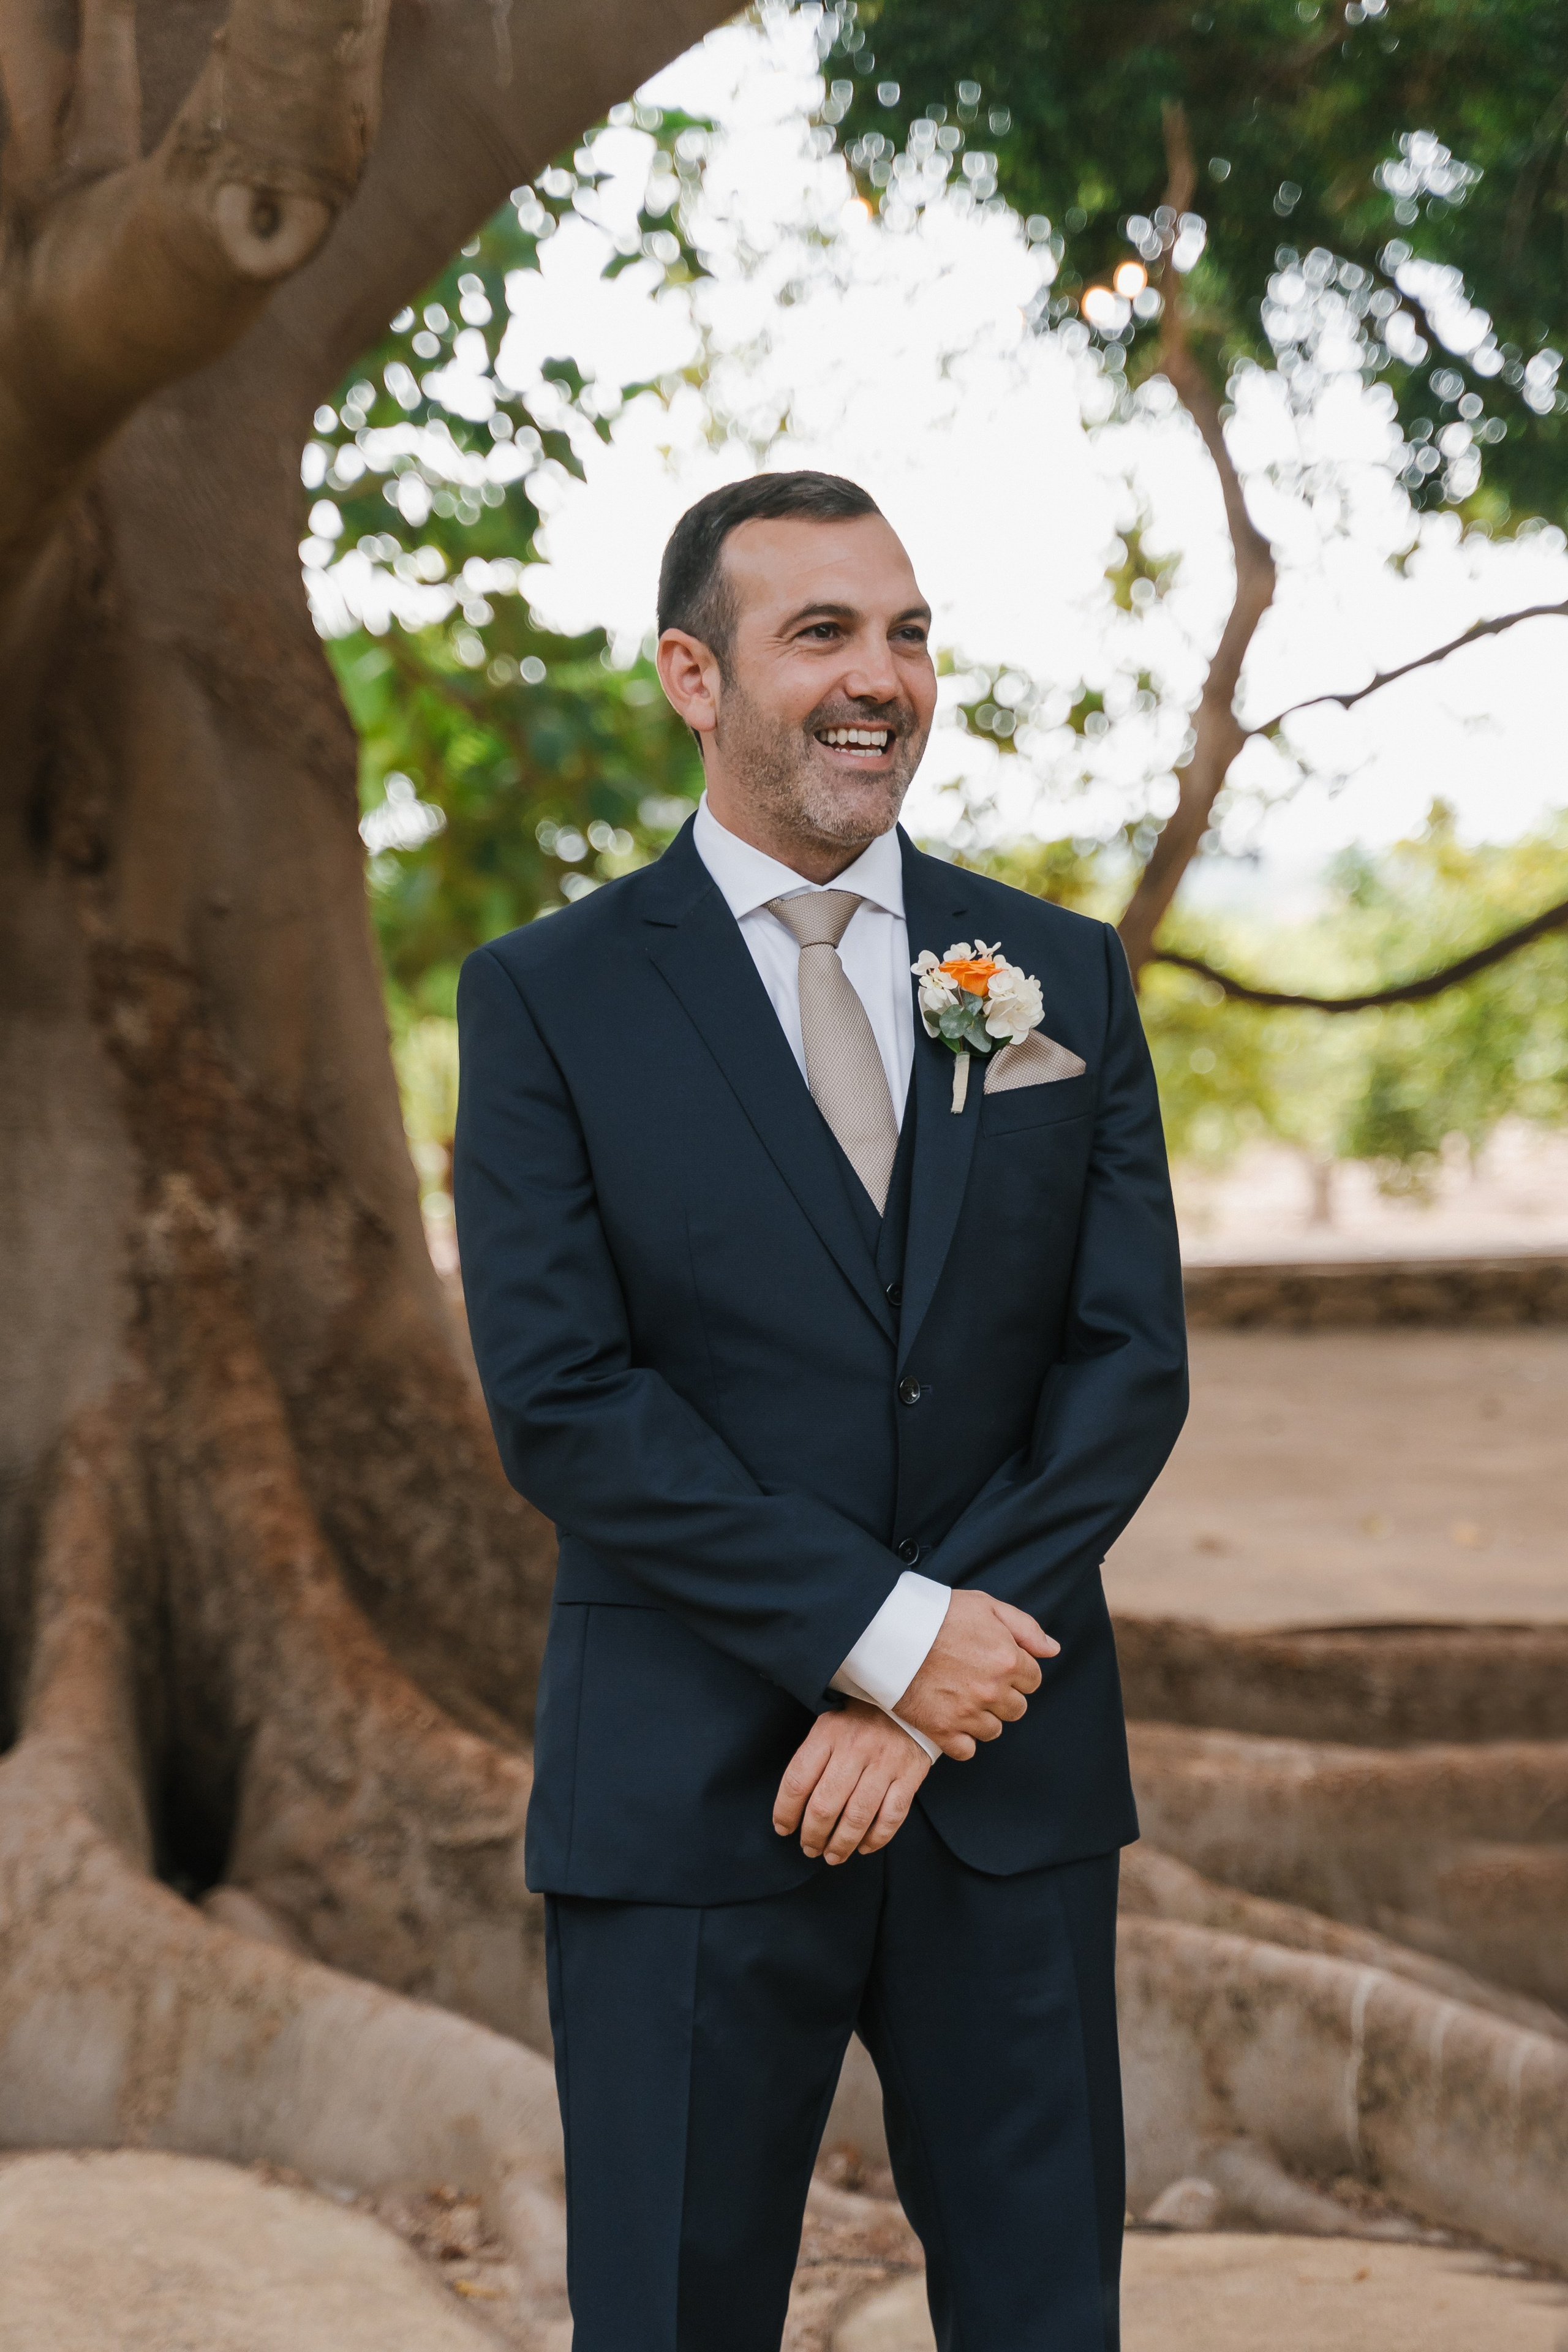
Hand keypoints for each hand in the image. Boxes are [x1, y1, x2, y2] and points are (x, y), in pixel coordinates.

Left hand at [772, 1699, 931, 1865]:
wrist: (909, 1698)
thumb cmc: (859, 1718)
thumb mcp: (829, 1724)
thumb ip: (812, 1758)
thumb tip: (792, 1806)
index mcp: (828, 1733)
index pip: (797, 1781)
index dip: (785, 1812)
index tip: (783, 1828)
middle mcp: (855, 1748)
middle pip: (825, 1806)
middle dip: (812, 1836)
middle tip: (808, 1849)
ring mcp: (884, 1763)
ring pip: (857, 1817)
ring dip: (841, 1844)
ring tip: (832, 1856)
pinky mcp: (909, 1776)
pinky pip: (891, 1817)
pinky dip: (876, 1839)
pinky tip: (863, 1847)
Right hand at [893, 1589, 1057, 1761]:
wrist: (888, 1629)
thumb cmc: (937, 1613)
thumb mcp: (986, 1605)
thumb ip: (1026, 1628)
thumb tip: (1052, 1650)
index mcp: (1008, 1659)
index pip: (1033, 1680)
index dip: (1015, 1671)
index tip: (996, 1664)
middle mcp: (992, 1690)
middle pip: (1016, 1708)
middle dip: (1002, 1695)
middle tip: (976, 1678)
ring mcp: (967, 1713)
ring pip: (993, 1730)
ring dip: (983, 1717)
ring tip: (961, 1696)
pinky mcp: (941, 1730)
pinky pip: (966, 1749)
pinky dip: (961, 1739)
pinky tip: (950, 1717)